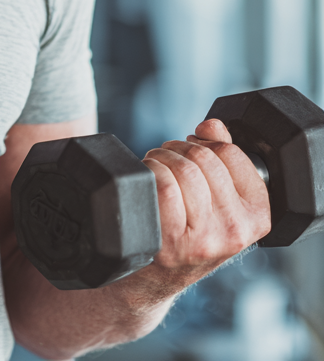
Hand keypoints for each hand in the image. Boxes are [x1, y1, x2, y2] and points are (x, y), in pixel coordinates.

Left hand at [139, 118, 270, 290]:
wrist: (154, 276)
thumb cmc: (187, 230)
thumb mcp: (218, 199)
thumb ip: (222, 158)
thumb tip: (212, 125)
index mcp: (257, 218)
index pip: (232, 153)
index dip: (206, 141)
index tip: (194, 147)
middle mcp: (235, 232)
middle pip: (202, 156)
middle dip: (178, 147)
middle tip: (167, 158)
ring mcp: (204, 240)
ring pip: (182, 168)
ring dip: (160, 157)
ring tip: (156, 169)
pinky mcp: (172, 243)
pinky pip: (161, 184)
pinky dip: (148, 172)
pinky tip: (146, 183)